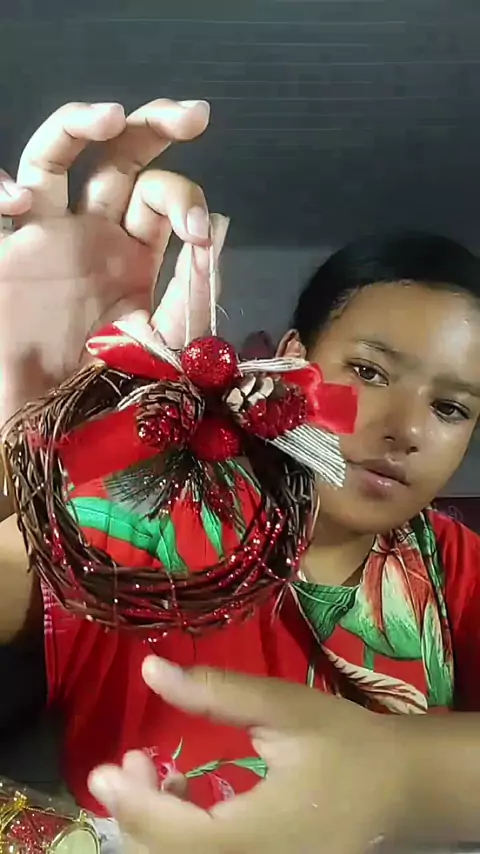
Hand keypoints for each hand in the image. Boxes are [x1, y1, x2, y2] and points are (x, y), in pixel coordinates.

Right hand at [0, 98, 224, 423]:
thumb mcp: (167, 344)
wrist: (58, 424)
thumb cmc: (114, 391)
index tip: (199, 235)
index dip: (184, 203)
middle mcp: (92, 234)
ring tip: (112, 116)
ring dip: (79, 127)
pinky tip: (17, 197)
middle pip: (119, 158)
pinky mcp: (7, 255)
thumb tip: (217, 226)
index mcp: (134, 253)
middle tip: (196, 116)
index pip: (162, 198)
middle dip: (156, 127)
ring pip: (57, 158)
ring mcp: (47, 237)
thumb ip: (192, 294)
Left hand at [89, 658, 414, 853]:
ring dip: (156, 823)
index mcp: (254, 838)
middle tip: (129, 760)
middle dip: (137, 813)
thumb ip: (216, 694)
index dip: (130, 804)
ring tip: (154, 770)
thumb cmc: (347, 744)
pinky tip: (188, 794)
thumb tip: (151, 669)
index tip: (102, 768)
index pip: (172, 834)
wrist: (402, 788)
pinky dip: (183, 836)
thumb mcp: (283, 710)